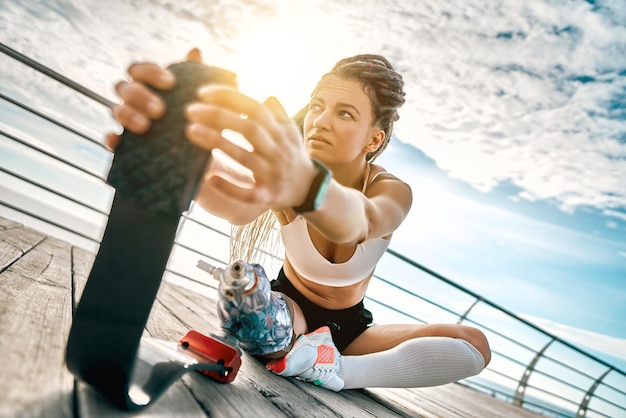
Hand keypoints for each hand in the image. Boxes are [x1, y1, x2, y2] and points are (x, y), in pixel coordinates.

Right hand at [105, 49, 201, 148]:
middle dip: (140, 95)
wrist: (193, 146)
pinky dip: (111, 139)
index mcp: (145, 83)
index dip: (150, 72)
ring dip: (127, 115)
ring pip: (116, 110)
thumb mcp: (194, 96)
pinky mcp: (124, 143)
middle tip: (160, 110)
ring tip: (146, 126)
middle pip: (125, 88)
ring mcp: (126, 120)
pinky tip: (118, 141)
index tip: (171, 82)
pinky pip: (110, 139)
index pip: (138, 70)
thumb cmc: (190, 113)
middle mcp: (131, 99)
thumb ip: (193, 74)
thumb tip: (195, 50)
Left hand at [184, 87, 314, 209]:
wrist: (308, 189)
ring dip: (218, 143)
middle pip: (249, 129)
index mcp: (280, 132)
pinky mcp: (267, 195)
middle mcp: (277, 151)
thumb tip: (266, 97)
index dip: (230, 98)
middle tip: (190, 110)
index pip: (255, 109)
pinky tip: (210, 178)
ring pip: (245, 157)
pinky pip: (248, 193)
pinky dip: (230, 187)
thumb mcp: (290, 132)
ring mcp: (273, 174)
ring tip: (191, 131)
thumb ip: (278, 114)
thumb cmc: (292, 155)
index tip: (203, 92)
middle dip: (219, 117)